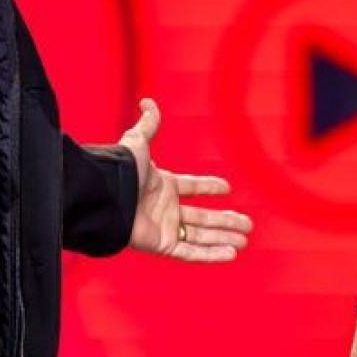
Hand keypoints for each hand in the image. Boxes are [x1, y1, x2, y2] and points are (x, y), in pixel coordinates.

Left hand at [118, 99, 252, 262]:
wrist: (108, 195)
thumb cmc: (121, 171)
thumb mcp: (137, 142)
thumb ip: (148, 125)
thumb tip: (148, 101)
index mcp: (162, 185)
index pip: (191, 187)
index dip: (208, 187)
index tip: (227, 188)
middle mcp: (165, 208)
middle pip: (202, 217)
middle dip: (225, 221)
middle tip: (248, 224)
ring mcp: (164, 228)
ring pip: (201, 236)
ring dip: (224, 238)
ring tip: (245, 240)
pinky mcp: (162, 245)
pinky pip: (191, 252)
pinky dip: (211, 254)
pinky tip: (231, 253)